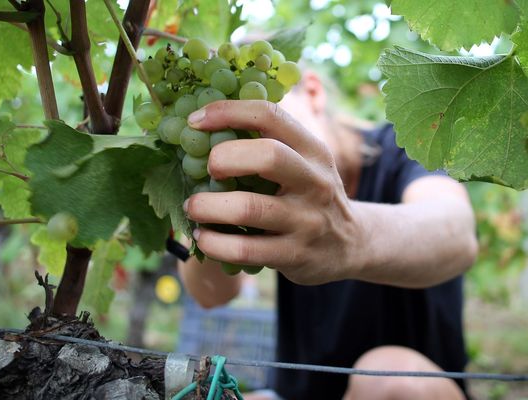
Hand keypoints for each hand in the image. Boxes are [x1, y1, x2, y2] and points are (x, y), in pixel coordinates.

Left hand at [183, 100, 365, 284]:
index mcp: (313, 150)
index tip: (196, 121)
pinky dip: (214, 243)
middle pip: (267, 156)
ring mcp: (307, 221)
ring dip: (207, 207)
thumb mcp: (305, 164)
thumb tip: (206, 123)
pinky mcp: (294, 255)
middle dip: (223, 158)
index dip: (228, 112)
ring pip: (249, 208)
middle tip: (206, 170)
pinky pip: (245, 249)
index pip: (270, 116)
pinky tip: (203, 238)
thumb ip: (270, 144)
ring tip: (192, 207)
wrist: (351, 245)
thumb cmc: (310, 195)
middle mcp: (315, 182)